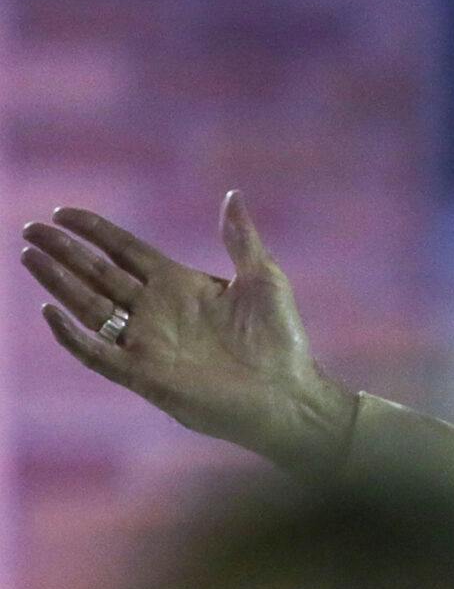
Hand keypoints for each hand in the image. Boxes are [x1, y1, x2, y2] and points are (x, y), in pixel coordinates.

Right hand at [19, 192, 354, 471]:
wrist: (289, 394)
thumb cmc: (281, 340)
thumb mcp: (264, 278)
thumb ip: (241, 238)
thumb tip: (232, 195)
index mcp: (178, 283)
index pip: (124, 250)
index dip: (93, 231)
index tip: (62, 212)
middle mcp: (155, 310)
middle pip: (98, 273)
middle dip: (64, 251)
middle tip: (30, 229)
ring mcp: (147, 342)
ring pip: (89, 306)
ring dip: (59, 282)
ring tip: (29, 256)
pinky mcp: (144, 375)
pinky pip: (98, 353)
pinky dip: (73, 335)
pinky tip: (51, 311)